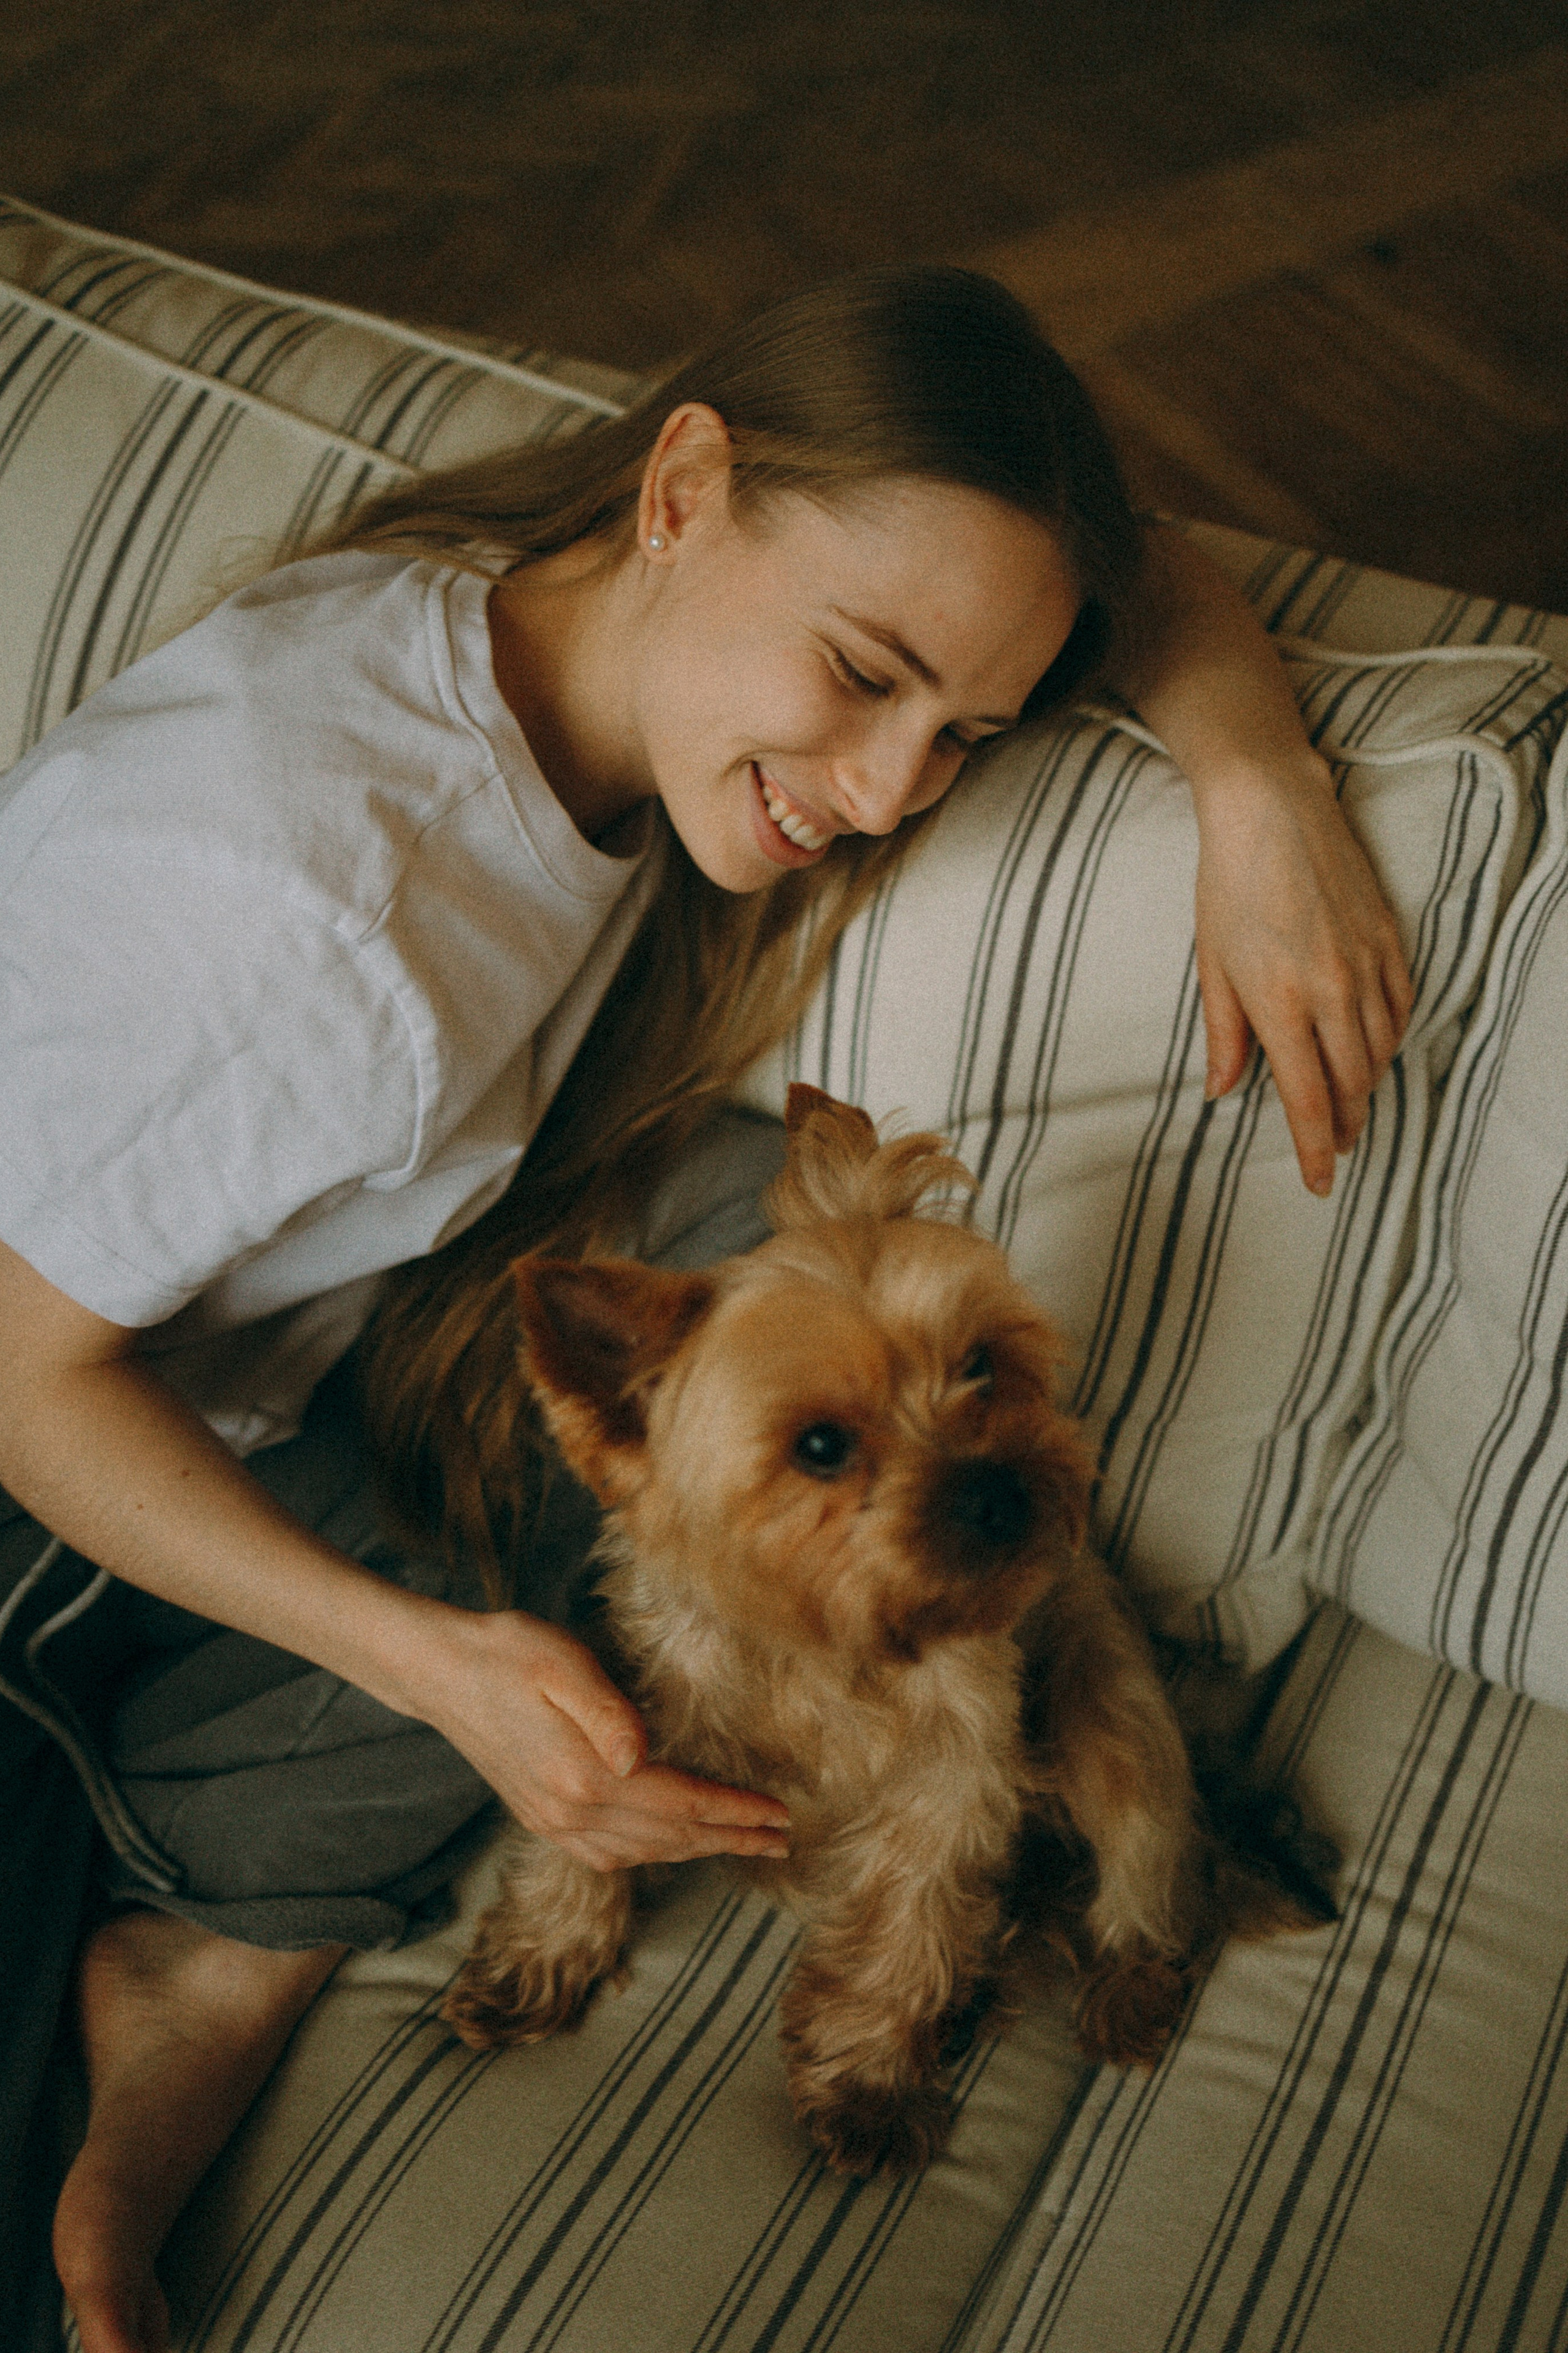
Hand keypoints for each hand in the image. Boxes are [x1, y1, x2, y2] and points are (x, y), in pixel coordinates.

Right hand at [406, 1604, 791, 1872]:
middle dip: (730, 1840)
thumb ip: (606, 1712)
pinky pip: (607, 1855)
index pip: (681, 1805)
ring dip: (696, 1850)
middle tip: (780, 1842)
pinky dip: (650, 1855)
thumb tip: (641, 1757)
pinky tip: (667, 1845)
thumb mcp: (561, 1663)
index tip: (782, 1816)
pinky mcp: (539, 1817)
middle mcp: (570, 1812)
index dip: (735, 1813)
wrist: (439, 1672)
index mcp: (584, 1775)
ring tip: (739, 1842)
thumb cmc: (507, 1652)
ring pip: (642, 1853)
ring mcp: (552, 1821)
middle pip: (670, 1838)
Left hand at [1191, 753, 1413, 1195]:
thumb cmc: (1229, 886)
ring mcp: (1365, 965)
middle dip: (1345, 1124)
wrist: (1272, 810)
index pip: (1306, 1098)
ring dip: (1367, 1085)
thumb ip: (1223, 1034)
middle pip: (1351, 1084)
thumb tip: (1221, 1091)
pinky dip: (1388, 1038)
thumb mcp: (1212, 964)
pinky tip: (1373, 1048)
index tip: (1321, 1182)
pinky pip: (1400, 1008)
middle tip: (1336, 1146)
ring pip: (1380, 1050)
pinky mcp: (1389, 940)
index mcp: (1278, 1003)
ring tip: (1351, 1103)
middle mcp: (1329, 991)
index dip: (1316, 1149)